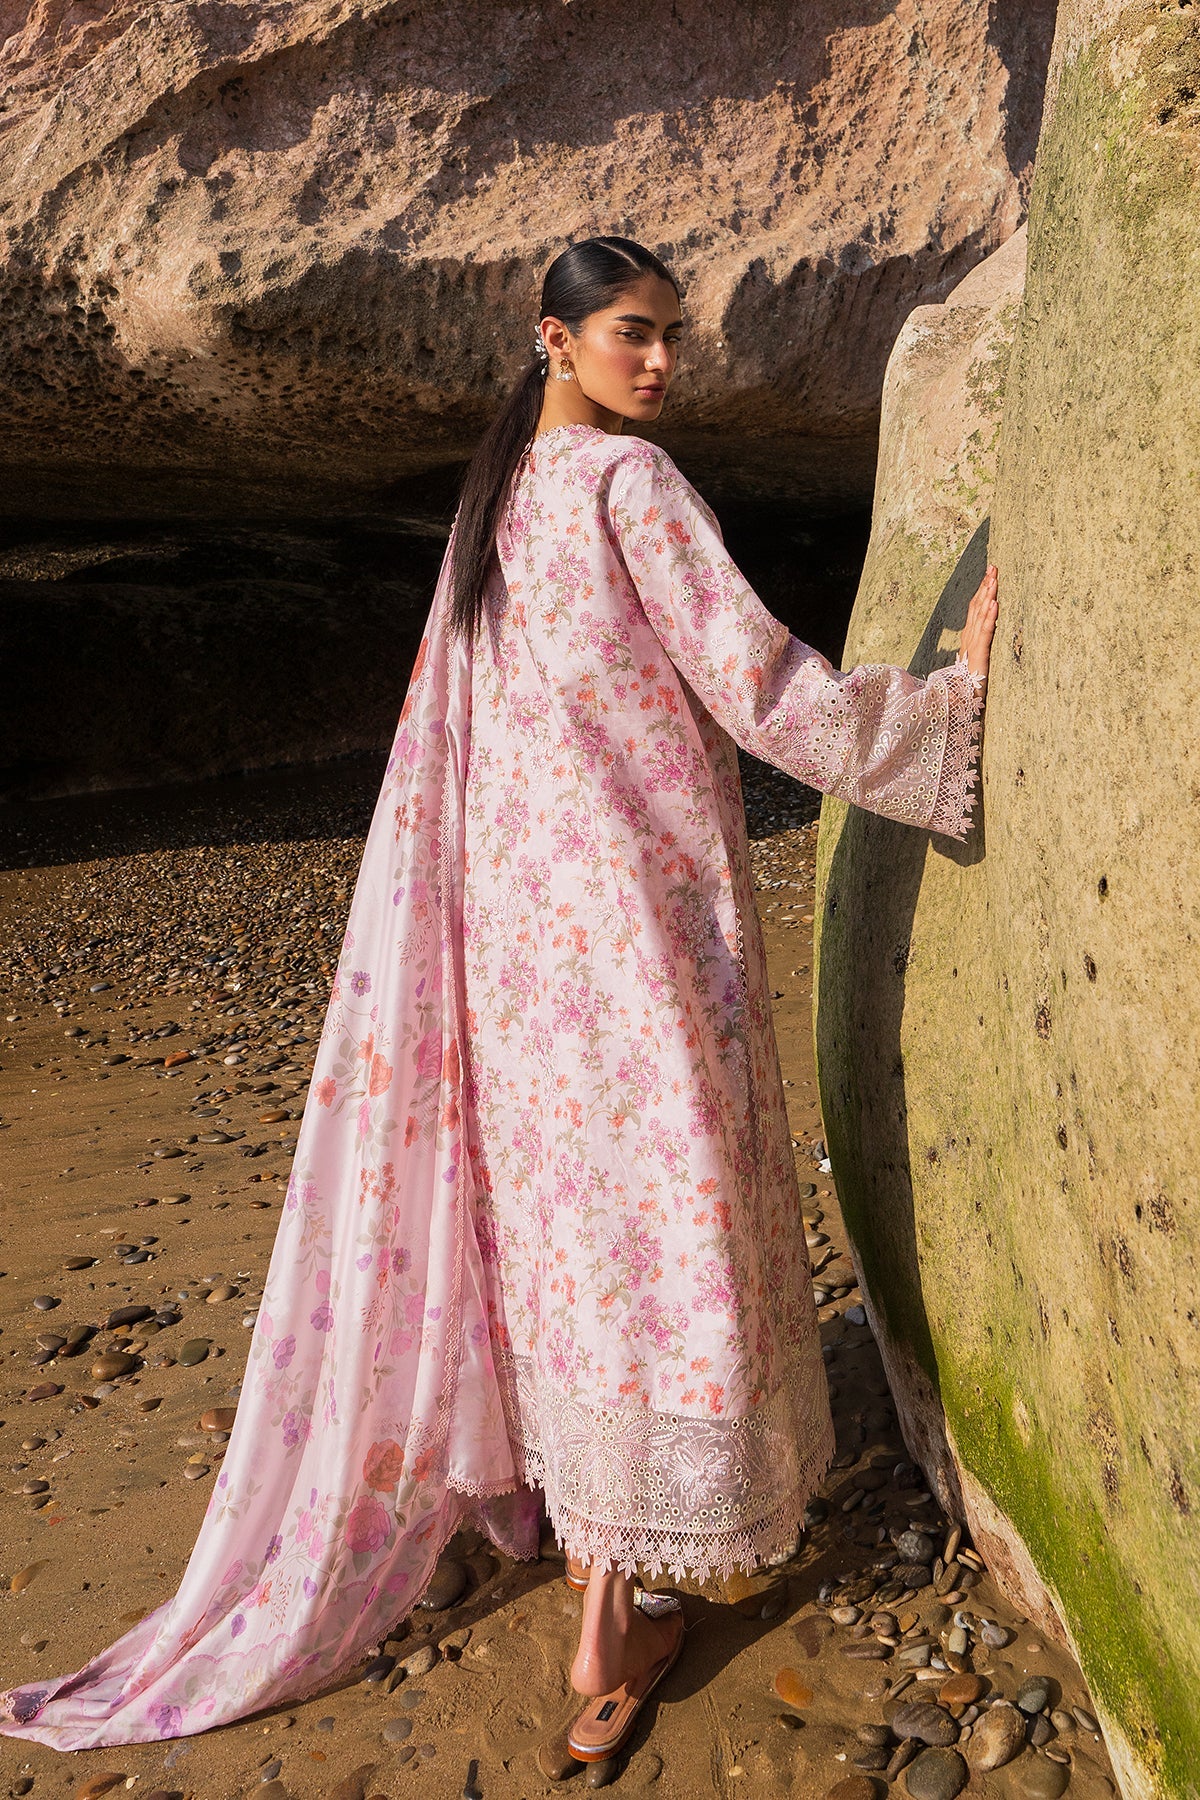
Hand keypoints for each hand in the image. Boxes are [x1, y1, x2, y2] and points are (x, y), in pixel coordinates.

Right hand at [961, 565, 997, 681]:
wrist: (960, 705)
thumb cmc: (968, 686)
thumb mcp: (975, 662)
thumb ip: (978, 649)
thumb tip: (985, 637)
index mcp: (969, 639)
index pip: (975, 610)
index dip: (981, 591)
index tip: (989, 575)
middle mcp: (969, 638)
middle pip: (977, 607)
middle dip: (985, 586)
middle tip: (994, 567)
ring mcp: (973, 646)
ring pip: (980, 616)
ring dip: (988, 595)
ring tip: (994, 578)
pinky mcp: (979, 655)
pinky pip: (985, 633)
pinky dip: (989, 617)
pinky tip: (995, 603)